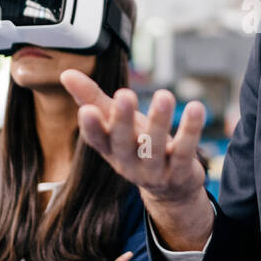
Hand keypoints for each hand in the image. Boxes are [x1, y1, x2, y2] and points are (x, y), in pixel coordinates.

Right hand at [59, 71, 214, 250]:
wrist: (171, 188)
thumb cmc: (137, 144)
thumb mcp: (115, 122)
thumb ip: (91, 98)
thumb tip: (65, 73)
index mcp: (110, 149)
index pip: (97, 139)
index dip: (91, 127)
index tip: (86, 110)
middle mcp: (129, 163)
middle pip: (123, 143)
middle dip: (122, 120)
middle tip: (125, 94)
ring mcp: (155, 171)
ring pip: (155, 147)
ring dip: (159, 121)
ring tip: (164, 94)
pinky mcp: (180, 172)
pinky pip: (185, 151)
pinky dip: (190, 130)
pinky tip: (195, 108)